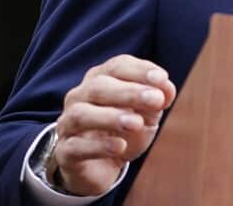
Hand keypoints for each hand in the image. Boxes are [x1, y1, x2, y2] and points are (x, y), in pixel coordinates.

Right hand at [51, 55, 176, 195]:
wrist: (101, 167)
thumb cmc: (124, 131)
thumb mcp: (147, 114)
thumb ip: (157, 99)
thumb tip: (167, 89)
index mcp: (100, 80)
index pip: (116, 66)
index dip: (139, 70)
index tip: (162, 79)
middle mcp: (79, 97)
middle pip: (98, 86)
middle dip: (128, 92)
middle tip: (155, 100)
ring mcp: (68, 124)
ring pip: (81, 114)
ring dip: (111, 116)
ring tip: (136, 124)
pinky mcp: (65, 152)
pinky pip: (75, 146)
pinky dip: (99, 145)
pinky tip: (120, 147)